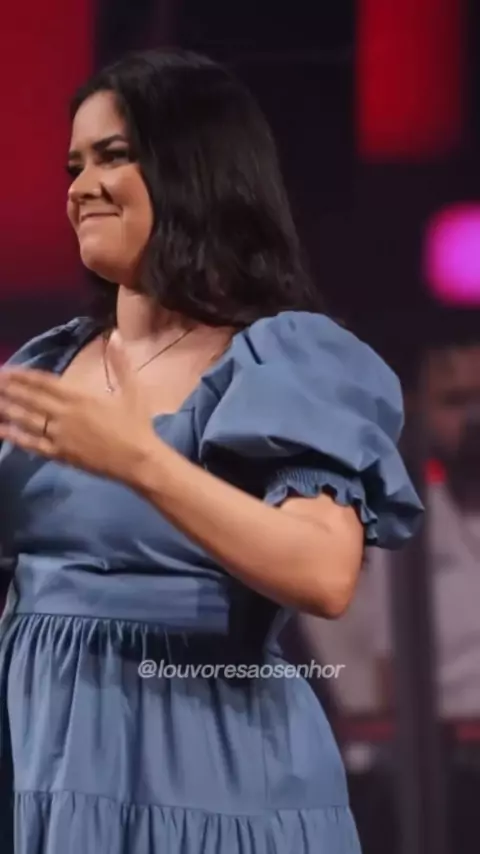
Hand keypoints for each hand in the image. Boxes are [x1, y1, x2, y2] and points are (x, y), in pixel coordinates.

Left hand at [0, 331, 158, 482]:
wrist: (138, 460)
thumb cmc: (136, 424)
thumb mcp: (132, 390)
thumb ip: (120, 363)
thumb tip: (115, 334)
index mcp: (79, 397)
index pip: (44, 382)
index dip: (23, 376)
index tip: (6, 370)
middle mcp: (65, 415)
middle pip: (30, 400)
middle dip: (9, 390)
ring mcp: (61, 436)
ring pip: (27, 421)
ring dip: (8, 410)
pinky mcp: (61, 454)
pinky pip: (34, 444)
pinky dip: (17, 438)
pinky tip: (4, 432)